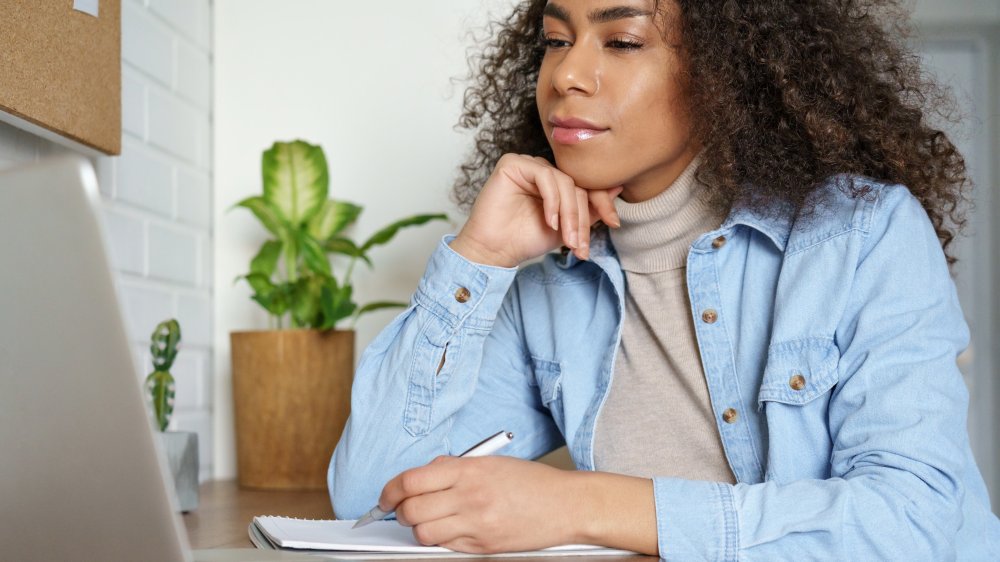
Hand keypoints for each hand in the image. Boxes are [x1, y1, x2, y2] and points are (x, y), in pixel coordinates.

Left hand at [379, 456, 582, 553]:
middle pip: (411, 510)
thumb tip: (420, 477)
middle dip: (399, 511)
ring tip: (426, 522)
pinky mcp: (483, 547)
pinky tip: (448, 530)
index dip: (390, 490)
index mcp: (470, 470)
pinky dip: (439, 540)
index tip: (386, 496)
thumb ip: (453, 468)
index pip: (411, 480)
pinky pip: (445, 547)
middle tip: (402, 509)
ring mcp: (476, 524)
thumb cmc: (531, 481)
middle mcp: (470, 496)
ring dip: (417, 529)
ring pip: (423, 533)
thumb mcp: (490, 462)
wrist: (566, 505)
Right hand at [449, 154, 622, 267]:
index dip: (602, 202)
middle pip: (577, 185)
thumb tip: (617, 187)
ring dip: (569, 213)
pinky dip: (552, 200)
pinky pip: (545, 175)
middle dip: (581, 217)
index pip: (585, 186)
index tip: (614, 223)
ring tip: (565, 237)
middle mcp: (543, 171)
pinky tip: (549, 220)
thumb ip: (590, 210)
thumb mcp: (567, 228)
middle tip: (579, 244)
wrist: (495, 251)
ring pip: (564, 181)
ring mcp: (528, 165)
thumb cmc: (525, 240)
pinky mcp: (513, 163)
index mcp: (555, 183)